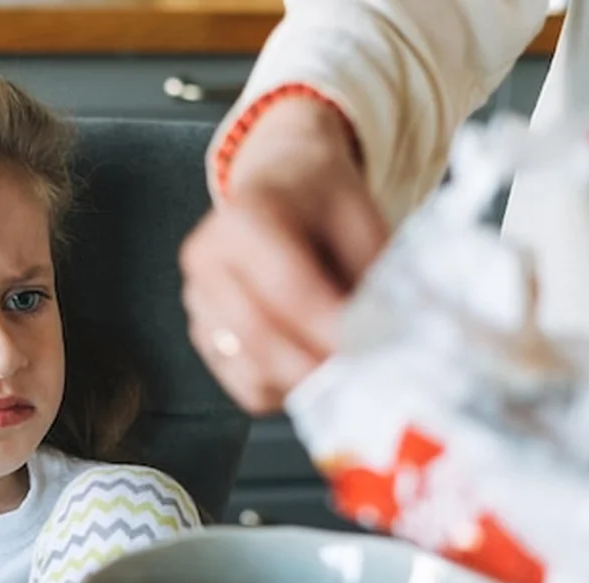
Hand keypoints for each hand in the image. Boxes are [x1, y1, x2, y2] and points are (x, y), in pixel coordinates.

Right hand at [180, 98, 389, 413]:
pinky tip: (316, 373)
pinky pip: (245, 385)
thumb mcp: (358, 213)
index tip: (369, 349)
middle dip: (317, 366)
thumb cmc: (320, 200)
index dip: (328, 325)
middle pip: (257, 335)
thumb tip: (391, 335)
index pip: (284, 286)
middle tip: (365, 377)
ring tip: (347, 375)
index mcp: (242, 218)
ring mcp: (198, 303)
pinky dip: (286, 390)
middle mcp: (206, 262)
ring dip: (303, 383)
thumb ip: (372, 272)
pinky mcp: (203, 337)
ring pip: (249, 369)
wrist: (276, 185)